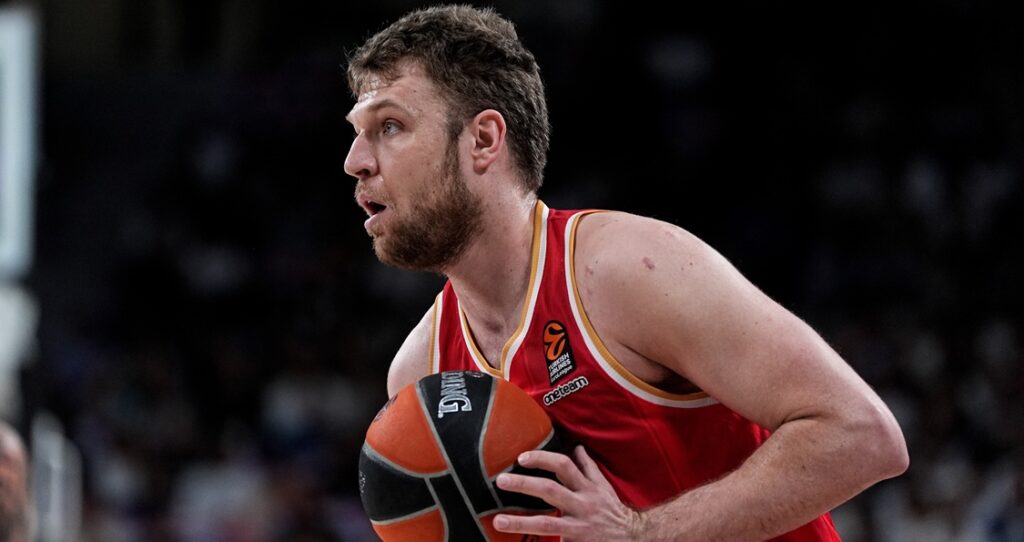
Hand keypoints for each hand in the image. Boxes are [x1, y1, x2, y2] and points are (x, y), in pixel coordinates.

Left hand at [493, 445, 644, 540]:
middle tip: (501, 480)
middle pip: (550, 491)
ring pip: (548, 523)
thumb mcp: (603, 487)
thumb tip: (577, 447)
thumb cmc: (612, 511)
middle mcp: (582, 505)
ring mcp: (578, 528)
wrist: (633, 538)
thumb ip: (588, 468)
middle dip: (524, 484)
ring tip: (498, 521)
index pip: (563, 466)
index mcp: (587, 488)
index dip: (542, 459)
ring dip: (520, 522)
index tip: (520, 458)